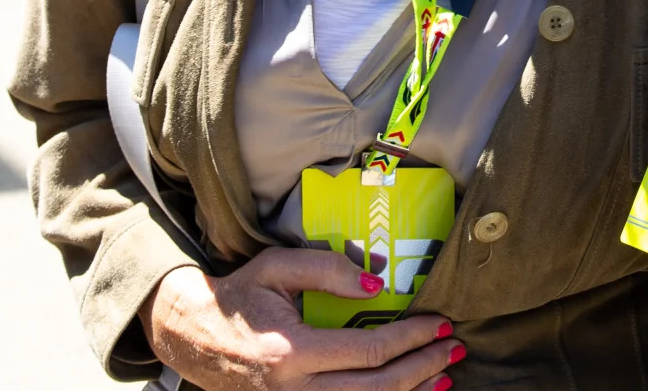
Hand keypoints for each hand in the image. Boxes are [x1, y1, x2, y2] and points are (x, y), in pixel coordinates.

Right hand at [142, 250, 459, 390]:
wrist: (193, 336)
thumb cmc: (241, 296)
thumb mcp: (277, 268)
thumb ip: (327, 270)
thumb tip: (377, 282)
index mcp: (291, 352)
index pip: (369, 351)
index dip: (411, 338)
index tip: (439, 322)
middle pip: (377, 390)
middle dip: (423, 368)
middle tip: (454, 347)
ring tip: (444, 374)